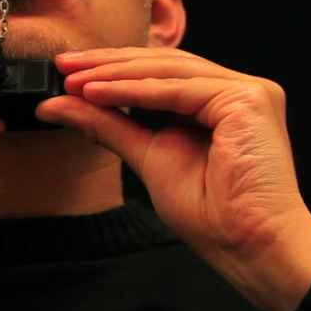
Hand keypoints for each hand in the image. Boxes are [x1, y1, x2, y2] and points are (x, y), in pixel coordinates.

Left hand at [37, 47, 310, 310]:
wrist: (250, 246)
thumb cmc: (214, 217)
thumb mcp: (149, 159)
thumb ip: (110, 125)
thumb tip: (61, 105)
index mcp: (221, 105)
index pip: (163, 74)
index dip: (115, 70)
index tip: (69, 76)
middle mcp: (237, 93)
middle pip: (165, 65)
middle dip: (109, 64)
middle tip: (63, 67)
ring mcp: (248, 92)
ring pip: (170, 71)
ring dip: (115, 73)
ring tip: (73, 81)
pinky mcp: (249, 99)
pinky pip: (179, 89)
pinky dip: (134, 89)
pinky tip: (97, 92)